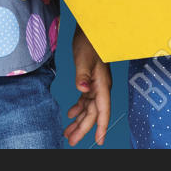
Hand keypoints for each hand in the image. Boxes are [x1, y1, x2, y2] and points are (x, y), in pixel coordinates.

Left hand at [64, 26, 110, 145]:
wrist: (91, 29)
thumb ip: (83, 75)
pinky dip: (78, 108)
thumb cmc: (90, 41)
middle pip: (94, 112)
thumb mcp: (83, 58)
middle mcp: (101, 87)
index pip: (102, 110)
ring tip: (68, 133)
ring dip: (79, 120)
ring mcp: (96, 84)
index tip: (99, 141)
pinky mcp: (90, 80)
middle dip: (84, 128)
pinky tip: (70, 113)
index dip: (101, 127)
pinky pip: (85, 99)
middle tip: (71, 141)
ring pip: (89, 108)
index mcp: (102, 84)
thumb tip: (83, 90)